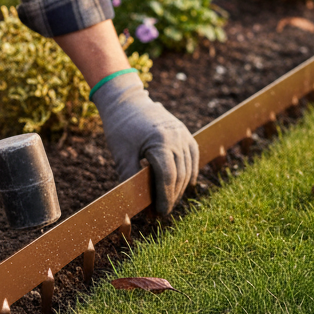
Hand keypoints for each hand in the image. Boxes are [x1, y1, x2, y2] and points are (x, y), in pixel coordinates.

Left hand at [92, 73, 198, 215]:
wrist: (126, 101)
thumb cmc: (120, 128)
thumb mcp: (121, 155)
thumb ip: (130, 178)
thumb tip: (136, 203)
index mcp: (160, 141)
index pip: (168, 177)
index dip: (165, 197)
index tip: (159, 212)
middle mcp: (176, 137)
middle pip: (180, 175)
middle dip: (172, 196)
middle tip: (162, 212)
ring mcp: (183, 134)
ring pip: (188, 168)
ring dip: (181, 187)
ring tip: (170, 201)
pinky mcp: (184, 132)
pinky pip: (192, 156)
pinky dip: (189, 172)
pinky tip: (183, 185)